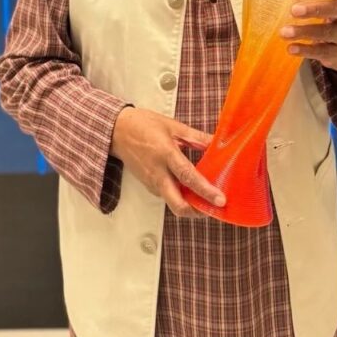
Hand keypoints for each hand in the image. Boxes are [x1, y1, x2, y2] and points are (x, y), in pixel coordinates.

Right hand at [109, 108, 225, 217]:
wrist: (116, 131)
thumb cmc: (144, 125)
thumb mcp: (173, 126)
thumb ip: (197, 137)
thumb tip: (217, 142)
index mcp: (166, 154)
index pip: (188, 177)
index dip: (205, 191)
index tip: (220, 200)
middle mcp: (158, 174)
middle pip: (178, 204)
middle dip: (198, 211)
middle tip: (216, 208)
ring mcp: (152, 183)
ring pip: (174, 203)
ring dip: (192, 205)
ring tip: (209, 198)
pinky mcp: (149, 186)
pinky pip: (168, 197)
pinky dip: (182, 198)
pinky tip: (192, 190)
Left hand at [279, 0, 336, 73]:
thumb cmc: (326, 19)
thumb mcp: (323, 4)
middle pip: (336, 9)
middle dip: (315, 9)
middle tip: (294, 10)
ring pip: (326, 32)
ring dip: (304, 32)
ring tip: (284, 32)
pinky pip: (321, 51)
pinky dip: (305, 50)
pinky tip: (291, 48)